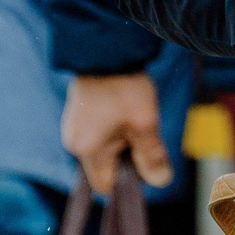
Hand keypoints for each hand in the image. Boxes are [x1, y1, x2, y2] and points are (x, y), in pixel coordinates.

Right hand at [64, 73, 174, 194]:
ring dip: (121, 140)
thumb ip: (152, 156)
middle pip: (105, 167)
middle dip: (126, 156)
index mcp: (87, 150)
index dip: (128, 179)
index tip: (144, 157)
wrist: (107, 49)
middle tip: (140, 129)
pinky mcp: (77, 114)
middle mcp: (74, 143)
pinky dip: (113, 128)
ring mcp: (73, 127)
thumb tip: (161, 181)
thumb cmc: (124, 87)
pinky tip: (122, 107)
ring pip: (102, 149)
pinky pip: (97, 133)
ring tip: (131, 114)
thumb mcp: (145, 123)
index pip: (106, 185)